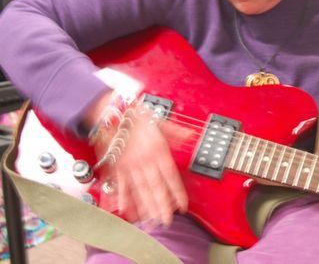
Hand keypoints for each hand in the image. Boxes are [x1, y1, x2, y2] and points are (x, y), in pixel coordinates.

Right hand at [93, 102, 188, 226]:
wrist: (112, 112)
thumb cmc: (135, 116)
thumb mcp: (160, 121)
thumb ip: (176, 132)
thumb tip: (191, 135)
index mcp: (158, 151)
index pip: (170, 177)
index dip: (176, 192)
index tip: (182, 206)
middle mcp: (144, 161)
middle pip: (154, 188)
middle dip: (161, 206)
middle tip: (166, 221)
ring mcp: (129, 166)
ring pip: (139, 190)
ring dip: (145, 207)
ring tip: (150, 221)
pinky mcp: (116, 167)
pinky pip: (120, 186)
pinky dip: (123, 199)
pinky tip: (126, 211)